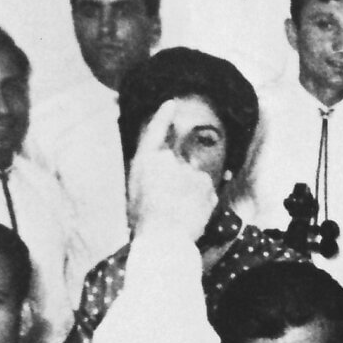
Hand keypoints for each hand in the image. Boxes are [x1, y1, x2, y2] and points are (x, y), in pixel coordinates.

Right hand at [125, 98, 224, 240]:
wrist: (164, 238)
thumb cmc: (144, 221)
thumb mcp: (136, 192)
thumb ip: (150, 174)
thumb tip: (164, 164)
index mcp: (145, 161)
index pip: (155, 131)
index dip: (164, 116)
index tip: (172, 103)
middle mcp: (168, 160)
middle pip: (177, 165)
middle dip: (176, 182)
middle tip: (168, 204)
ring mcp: (189, 170)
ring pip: (193, 179)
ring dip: (190, 193)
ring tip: (179, 212)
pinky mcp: (206, 184)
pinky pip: (206, 191)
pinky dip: (201, 201)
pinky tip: (191, 214)